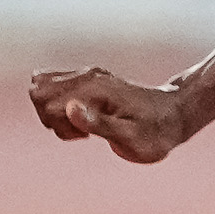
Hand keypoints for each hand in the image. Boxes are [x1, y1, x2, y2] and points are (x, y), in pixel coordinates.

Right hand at [28, 66, 197, 161]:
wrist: (176, 116)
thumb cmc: (156, 132)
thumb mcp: (131, 138)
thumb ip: (100, 124)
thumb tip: (71, 108)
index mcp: (94, 89)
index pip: (45, 100)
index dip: (57, 123)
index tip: (84, 135)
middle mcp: (88, 76)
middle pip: (38, 90)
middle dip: (50, 116)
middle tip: (82, 131)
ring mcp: (88, 75)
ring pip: (42, 87)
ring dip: (54, 111)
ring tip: (84, 125)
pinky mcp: (89, 80)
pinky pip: (55, 87)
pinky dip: (60, 106)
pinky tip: (84, 118)